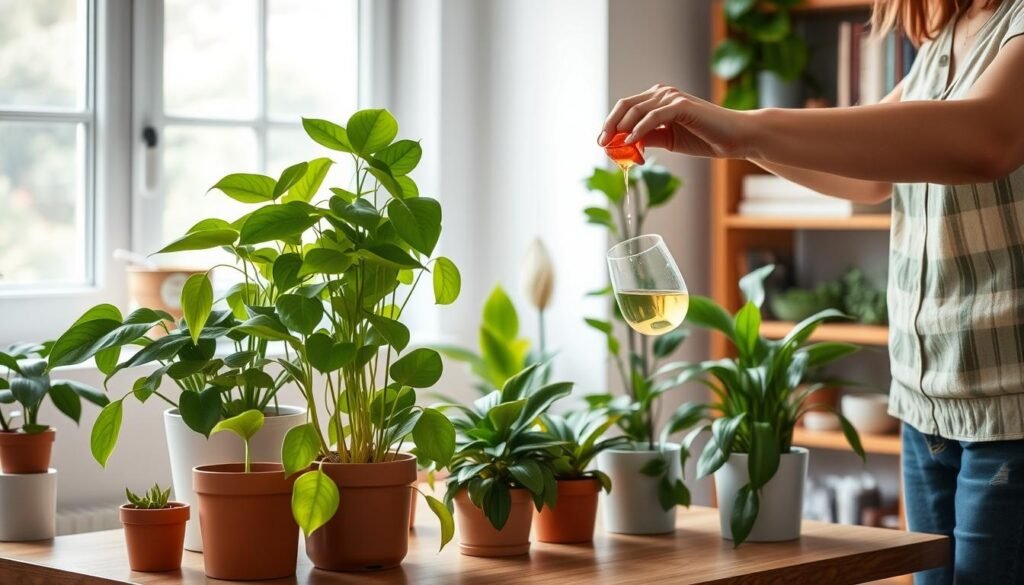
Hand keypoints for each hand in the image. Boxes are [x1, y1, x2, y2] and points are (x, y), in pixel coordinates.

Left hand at [598, 84, 747, 158]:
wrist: (734, 138)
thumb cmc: (704, 138)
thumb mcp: (668, 140)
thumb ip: (647, 138)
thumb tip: (623, 144)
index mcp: (658, 99)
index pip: (626, 107)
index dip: (610, 123)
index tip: (601, 142)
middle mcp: (663, 93)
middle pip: (626, 105)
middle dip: (610, 125)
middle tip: (601, 144)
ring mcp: (672, 97)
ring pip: (636, 110)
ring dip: (622, 129)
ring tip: (614, 148)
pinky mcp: (682, 105)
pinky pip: (653, 116)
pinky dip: (639, 129)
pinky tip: (630, 142)